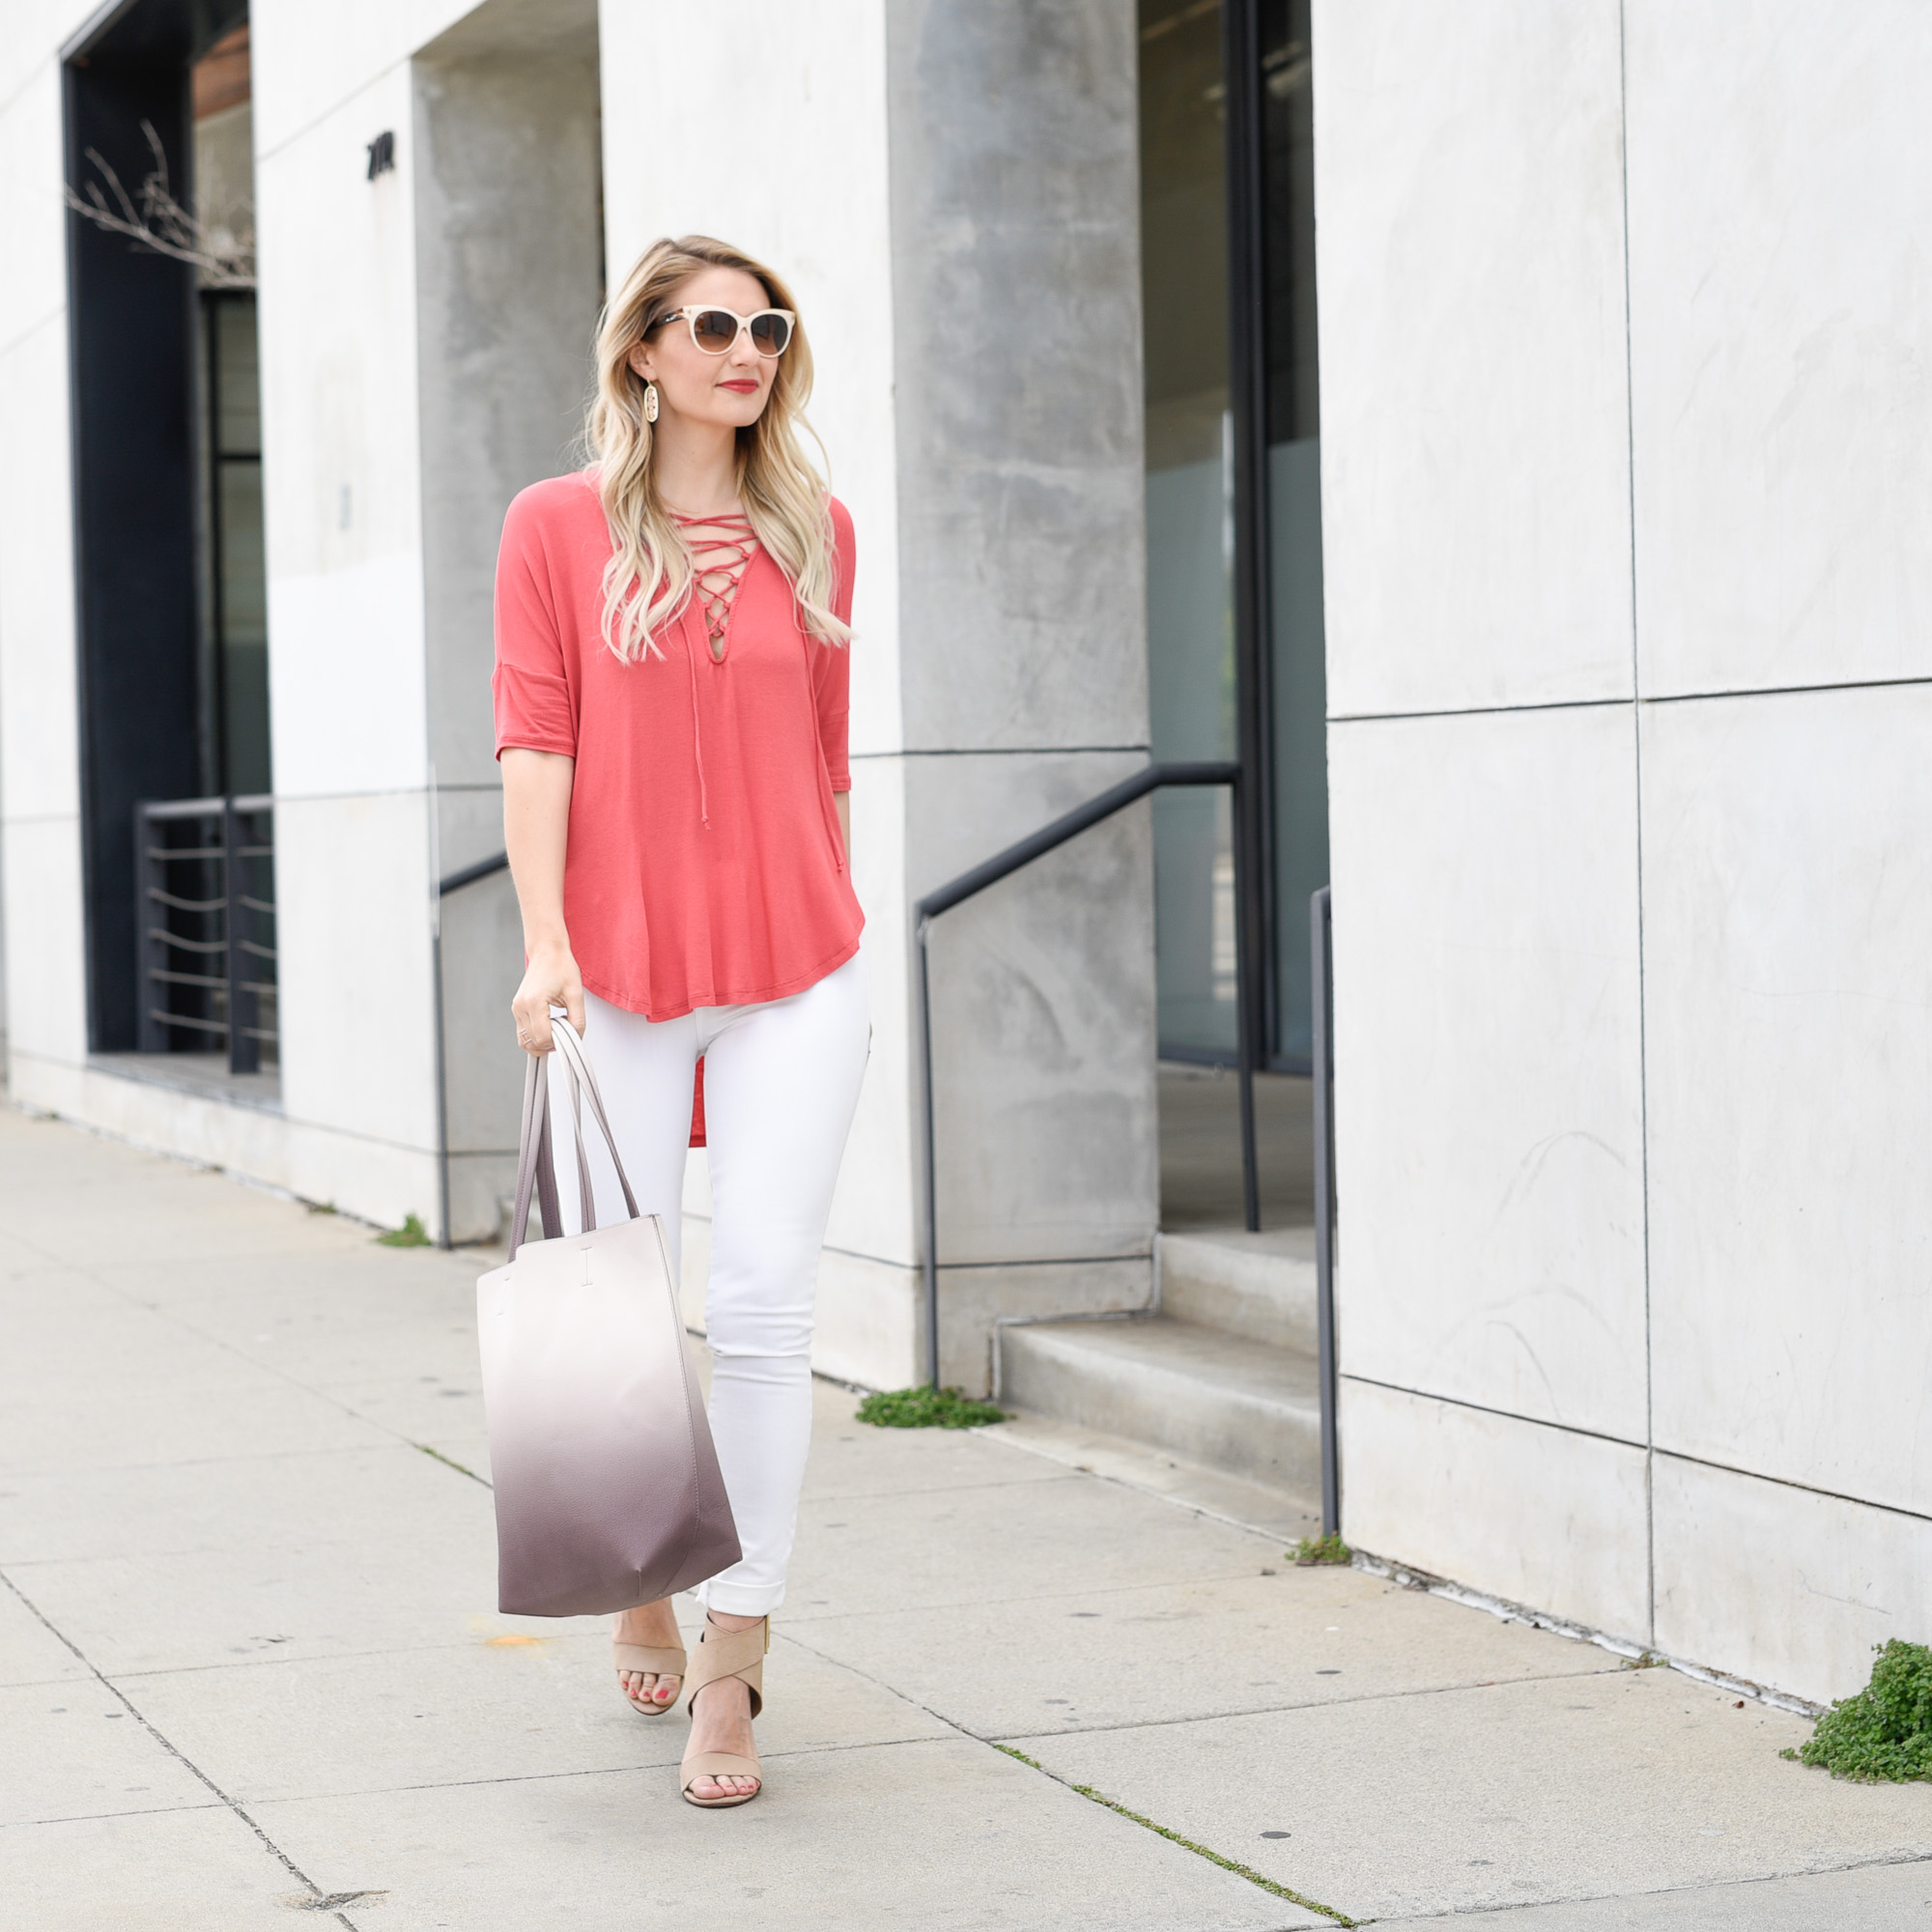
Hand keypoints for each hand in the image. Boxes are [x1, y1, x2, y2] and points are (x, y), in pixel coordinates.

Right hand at [512, 939, 583, 1054]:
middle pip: (532, 1043)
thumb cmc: (560, 967)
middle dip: (551, 1043)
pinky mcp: (517, 1009)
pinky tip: (550, 1027)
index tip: (569, 1034)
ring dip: (542, 1042)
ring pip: (525, 1041)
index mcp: (533, 1002)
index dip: (558, 1042)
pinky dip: (536, 1036)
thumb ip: (578, 1019)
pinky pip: (523, 1033)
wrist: (547, 952)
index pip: (542, 1038)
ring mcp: (516, 1008)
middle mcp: (520, 1007)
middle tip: (565, 1031)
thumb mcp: (576, 993)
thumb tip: (575, 1037)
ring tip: (557, 1029)